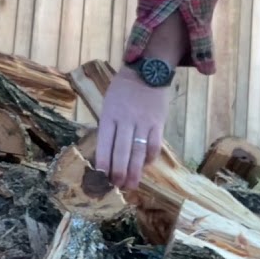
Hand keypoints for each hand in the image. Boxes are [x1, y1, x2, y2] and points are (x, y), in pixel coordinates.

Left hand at [95, 65, 172, 189]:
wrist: (147, 70)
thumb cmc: (122, 89)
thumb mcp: (108, 104)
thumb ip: (108, 127)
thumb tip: (107, 153)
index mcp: (109, 116)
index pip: (104, 145)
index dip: (103, 164)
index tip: (101, 179)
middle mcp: (125, 121)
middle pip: (122, 152)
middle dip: (119, 173)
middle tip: (118, 187)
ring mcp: (143, 122)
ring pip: (138, 152)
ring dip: (134, 172)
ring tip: (131, 185)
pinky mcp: (158, 123)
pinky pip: (154, 145)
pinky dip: (149, 158)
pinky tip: (145, 166)